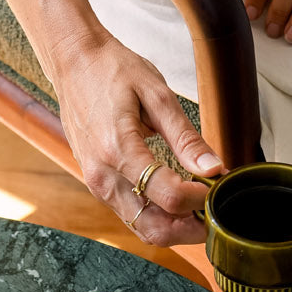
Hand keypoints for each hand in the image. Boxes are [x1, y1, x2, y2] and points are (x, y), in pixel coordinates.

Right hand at [42, 30, 223, 246]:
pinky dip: (157, 215)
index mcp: (118, 150)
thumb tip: (213, 167)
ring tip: (199, 204)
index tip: (217, 184)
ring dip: (175, 226)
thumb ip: (186, 136)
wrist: (73, 63)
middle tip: (214, 207)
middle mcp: (103, 175)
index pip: (168, 197)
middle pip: (154, 228)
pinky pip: (130, 214)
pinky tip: (176, 197)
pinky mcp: (96, 184)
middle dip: (191, 227)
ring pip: (142, 228)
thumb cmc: (112, 71)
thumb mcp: (157, 94)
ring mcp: (96, 183)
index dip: (201, 198)